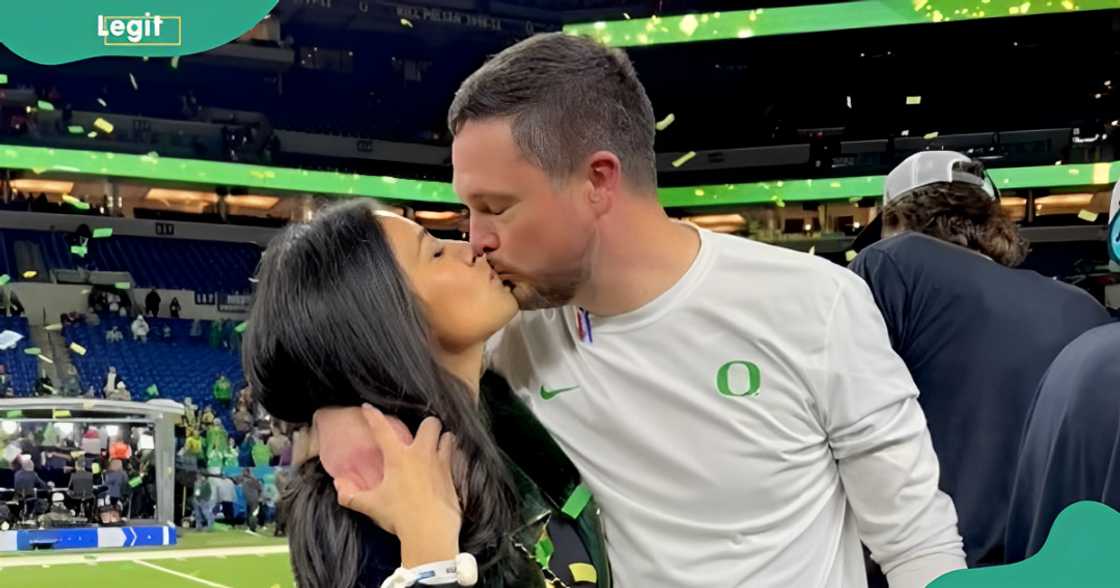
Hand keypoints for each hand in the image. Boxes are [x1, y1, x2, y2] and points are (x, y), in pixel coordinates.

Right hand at [334, 405, 461, 565]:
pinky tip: (447, 466)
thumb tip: (338, 486)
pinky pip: (457, 458)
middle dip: (427, 425)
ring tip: (437, 447)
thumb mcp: (371, 506)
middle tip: (421, 435)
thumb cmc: (399, 516)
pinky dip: (453, 458)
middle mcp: (422, 454)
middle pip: (431, 423)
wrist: (430, 531)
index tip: (367, 407)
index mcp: (398, 457)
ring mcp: (441, 464)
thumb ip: (351, 496)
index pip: (382, 430)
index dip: (373, 416)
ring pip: (449, 437)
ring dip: (443, 440)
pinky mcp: (454, 477)